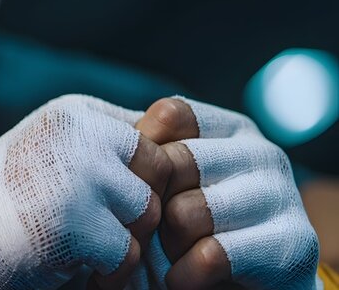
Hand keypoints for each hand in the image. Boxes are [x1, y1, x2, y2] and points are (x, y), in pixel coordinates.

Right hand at [0, 95, 169, 288]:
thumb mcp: (51, 162)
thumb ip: (105, 152)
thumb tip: (182, 152)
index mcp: (73, 112)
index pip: (154, 133)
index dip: (144, 178)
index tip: (107, 206)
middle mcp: (79, 130)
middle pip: (162, 170)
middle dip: (138, 209)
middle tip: (93, 231)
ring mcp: (78, 172)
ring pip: (149, 212)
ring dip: (121, 243)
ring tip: (71, 247)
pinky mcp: (76, 220)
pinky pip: (128, 254)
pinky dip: (104, 273)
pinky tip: (63, 265)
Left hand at [136, 98, 319, 288]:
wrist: (242, 288)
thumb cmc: (189, 230)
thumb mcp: (165, 184)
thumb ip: (144, 153)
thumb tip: (96, 126)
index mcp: (230, 129)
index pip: (171, 115)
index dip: (140, 152)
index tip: (129, 184)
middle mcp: (261, 152)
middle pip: (175, 163)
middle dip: (149, 205)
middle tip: (147, 229)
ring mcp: (281, 194)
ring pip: (187, 212)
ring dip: (166, 244)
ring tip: (170, 254)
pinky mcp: (291, 243)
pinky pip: (211, 255)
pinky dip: (184, 275)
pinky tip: (183, 278)